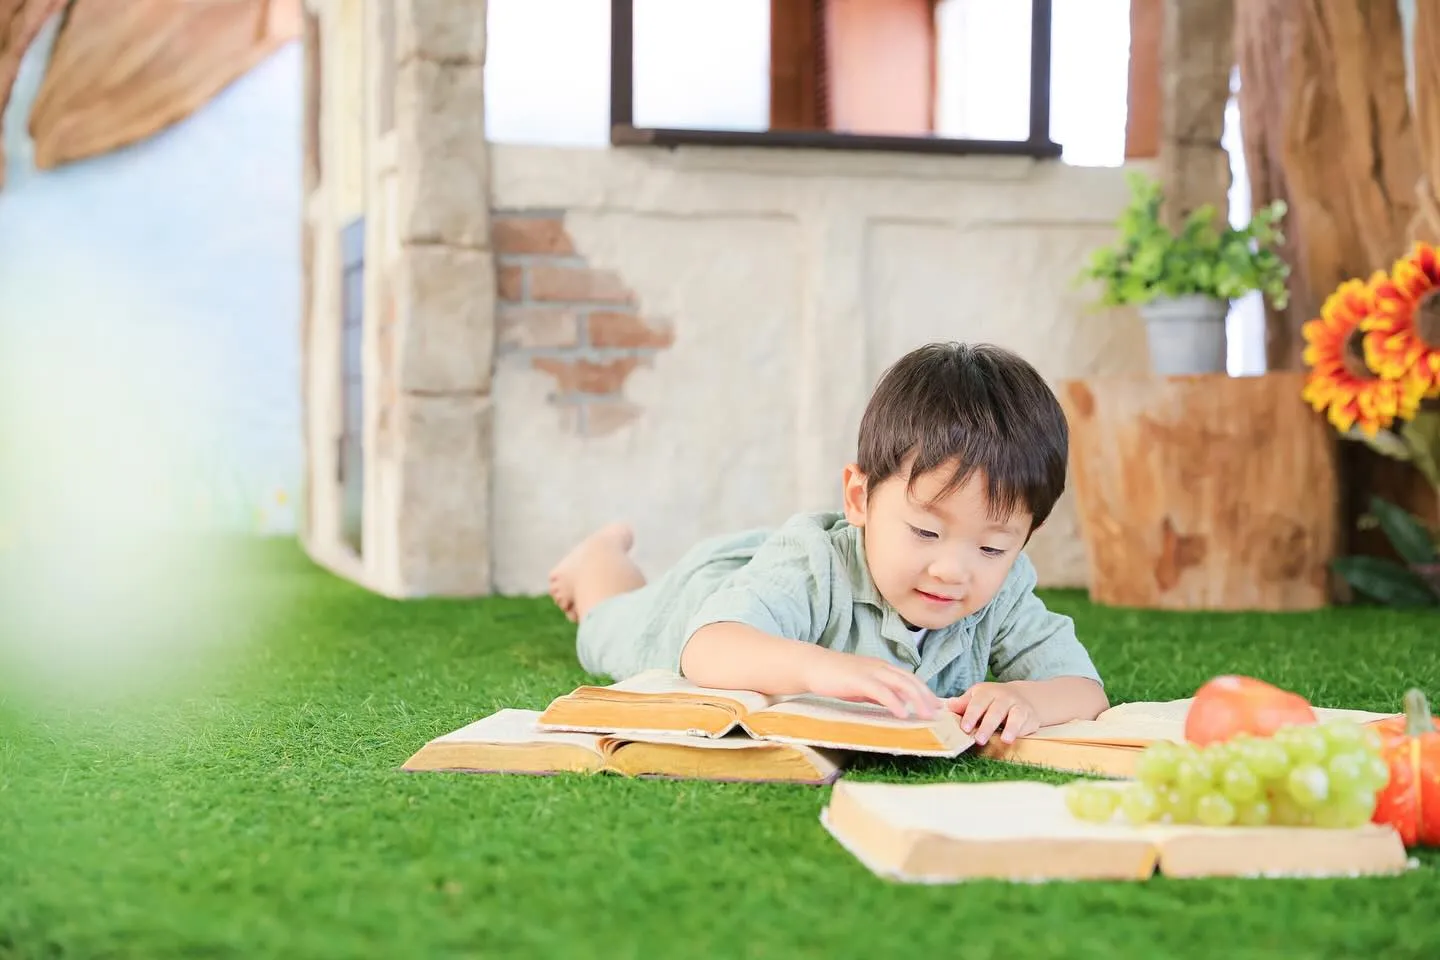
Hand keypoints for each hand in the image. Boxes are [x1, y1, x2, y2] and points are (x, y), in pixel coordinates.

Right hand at [799, 648, 941, 719]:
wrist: (812, 666)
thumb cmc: (835, 677)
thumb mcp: (862, 686)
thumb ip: (879, 693)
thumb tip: (895, 704)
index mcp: (882, 668)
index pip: (909, 678)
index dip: (925, 691)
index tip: (936, 706)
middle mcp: (880, 667)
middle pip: (910, 680)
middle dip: (926, 697)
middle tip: (938, 713)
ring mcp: (870, 672)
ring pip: (901, 684)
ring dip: (917, 700)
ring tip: (927, 716)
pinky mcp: (859, 680)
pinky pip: (882, 691)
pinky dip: (895, 702)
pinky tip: (903, 714)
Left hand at [945, 682, 1040, 744]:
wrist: (1021, 696)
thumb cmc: (991, 701)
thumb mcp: (976, 698)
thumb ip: (963, 704)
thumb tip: (948, 706)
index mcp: (985, 692)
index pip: (977, 703)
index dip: (971, 715)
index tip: (965, 728)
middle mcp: (1003, 696)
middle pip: (995, 711)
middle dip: (987, 725)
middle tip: (979, 739)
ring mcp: (1017, 705)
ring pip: (1014, 716)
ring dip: (1010, 728)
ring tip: (1005, 740)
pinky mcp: (1029, 715)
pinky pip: (1025, 723)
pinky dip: (1020, 731)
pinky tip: (1015, 739)